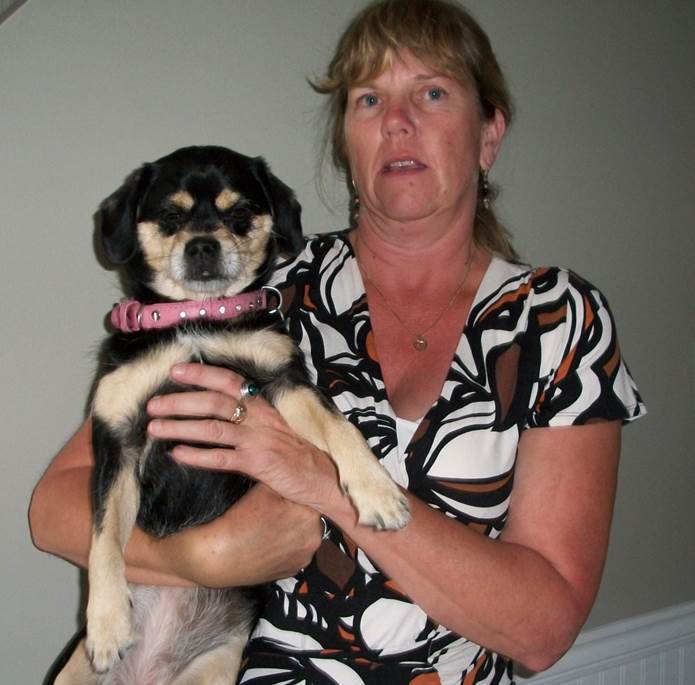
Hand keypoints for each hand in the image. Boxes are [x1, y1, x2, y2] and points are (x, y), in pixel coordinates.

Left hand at [147, 363, 341, 513]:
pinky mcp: (258, 464)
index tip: (175, 371)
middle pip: (214, 402)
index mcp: (265, 406)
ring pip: (212, 428)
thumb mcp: (279, 426)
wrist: (326, 478)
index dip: (201, 374)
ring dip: (180, 426)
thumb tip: (222, 408)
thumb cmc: (301, 452)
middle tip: (153, 404)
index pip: (230, 381)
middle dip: (180, 401)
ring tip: (154, 428)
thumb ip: (255, 416)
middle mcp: (261, 418)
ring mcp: (259, 440)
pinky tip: (177, 454)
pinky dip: (197, 456)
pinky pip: (221, 458)